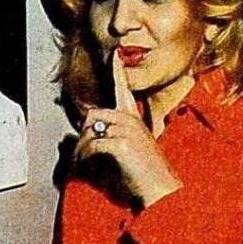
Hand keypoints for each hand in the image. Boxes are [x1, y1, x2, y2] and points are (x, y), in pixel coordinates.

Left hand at [75, 51, 181, 206]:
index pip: (124, 88)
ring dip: (81, 150)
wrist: (161, 189)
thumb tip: (85, 134)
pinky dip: (85, 158)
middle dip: (83, 135)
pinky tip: (90, 168)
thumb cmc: (145, 172)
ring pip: (89, 131)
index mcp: (134, 119)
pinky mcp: (122, 143)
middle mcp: (131, 120)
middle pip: (93, 115)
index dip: (118, 70)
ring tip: (84, 164)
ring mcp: (127, 130)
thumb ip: (112, 136)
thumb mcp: (130, 148)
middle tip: (82, 154)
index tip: (116, 54)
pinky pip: (91, 145)